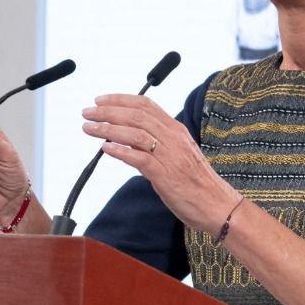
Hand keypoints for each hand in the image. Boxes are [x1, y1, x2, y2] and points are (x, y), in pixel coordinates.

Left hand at [81, 94, 238, 232]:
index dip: (120, 100)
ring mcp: (169, 155)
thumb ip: (155, 144)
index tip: (101, 100)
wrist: (216, 204)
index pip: (145, 105)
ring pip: (135, 133)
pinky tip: (105, 148)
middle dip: (108, 111)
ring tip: (90, 127)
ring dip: (108, 128)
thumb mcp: (177, 154)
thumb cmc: (196, 182)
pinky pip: (139, 158)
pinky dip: (120, 151)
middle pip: (136, 116)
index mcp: (176, 130)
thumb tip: (127, 140)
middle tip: (88, 112)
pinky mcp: (165, 175)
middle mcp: (173, 138)